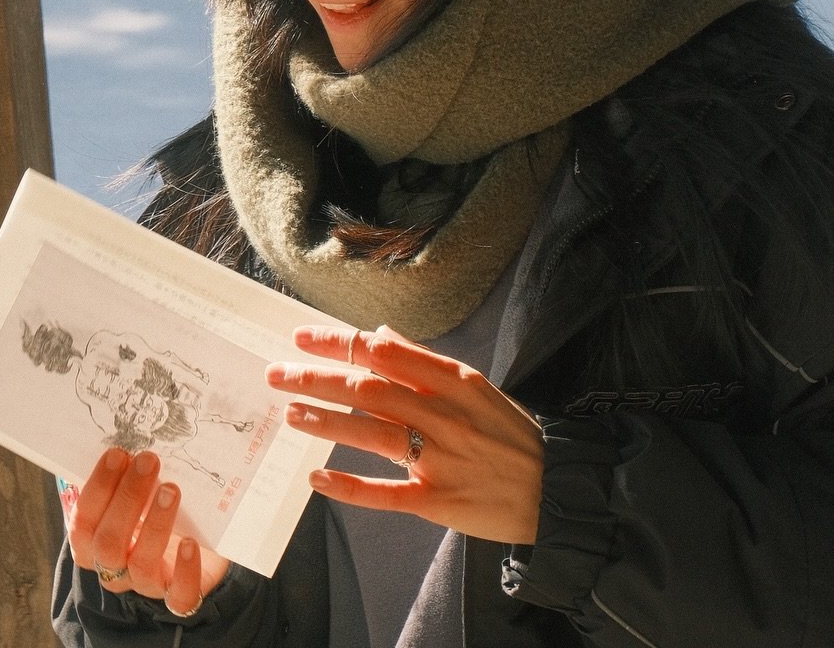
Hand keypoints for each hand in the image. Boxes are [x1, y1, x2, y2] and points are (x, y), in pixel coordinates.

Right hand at [65, 447, 231, 616]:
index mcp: (94, 541)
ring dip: (154, 525)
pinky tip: (190, 544)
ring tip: (171, 490)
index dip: (98, 488)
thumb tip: (127, 437)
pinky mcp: (179, 595)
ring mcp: (146, 583)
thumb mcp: (134, 492)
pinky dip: (184, 571)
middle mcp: (114, 567)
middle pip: (108, 543)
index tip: (118, 453)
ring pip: (140, 566)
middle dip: (127, 499)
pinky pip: (179, 596)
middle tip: (148, 461)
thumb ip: (123, 475)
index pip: (84, 521)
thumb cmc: (151, 510)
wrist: (193, 546)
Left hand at [266, 324, 543, 545]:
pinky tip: (317, 478)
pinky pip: (386, 492)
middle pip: (370, 388)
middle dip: (319, 378)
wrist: (556, 490)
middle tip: (278, 372)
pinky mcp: (438, 501)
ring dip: (326, 421)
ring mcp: (440, 458)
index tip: (302, 337)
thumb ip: (423, 360)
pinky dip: (349, 486)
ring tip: (290, 412)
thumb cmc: (511, 433)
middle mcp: (444, 414)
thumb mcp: (475, 385)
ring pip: (372, 433)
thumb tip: (378, 333)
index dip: (339, 343)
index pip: (384, 352)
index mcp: (453, 379)